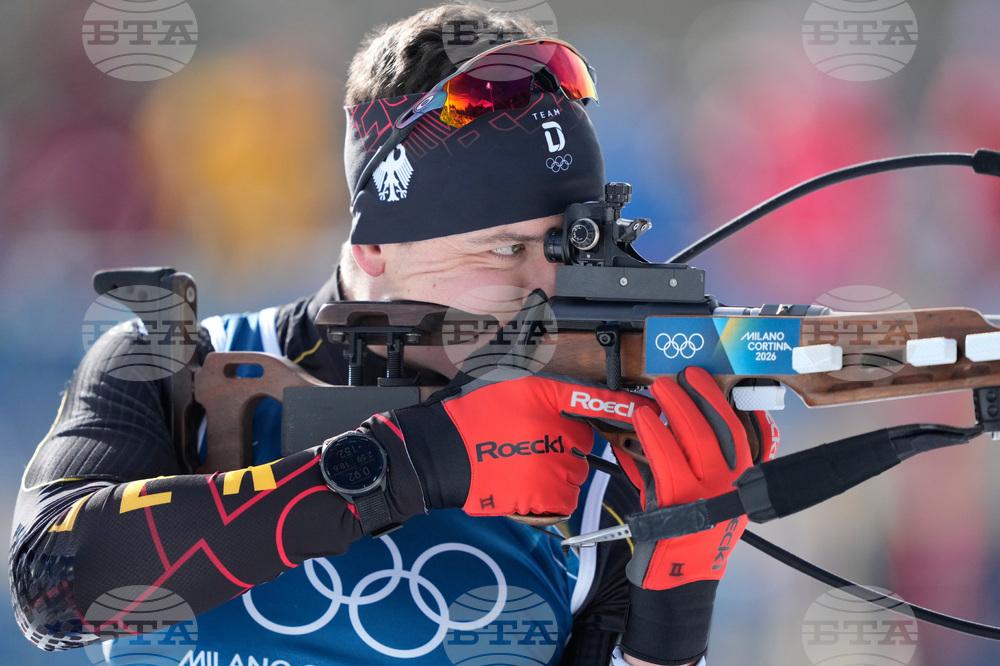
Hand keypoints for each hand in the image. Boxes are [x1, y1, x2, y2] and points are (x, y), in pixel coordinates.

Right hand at [390, 372, 655, 516]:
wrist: (440, 455)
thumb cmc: (468, 414)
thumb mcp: (501, 375)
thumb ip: (530, 360)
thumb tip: (540, 308)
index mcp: (547, 395)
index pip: (599, 400)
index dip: (629, 406)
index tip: (653, 410)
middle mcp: (555, 429)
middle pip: (584, 441)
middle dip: (565, 444)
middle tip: (529, 443)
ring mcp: (551, 464)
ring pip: (575, 471)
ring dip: (557, 471)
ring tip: (519, 464)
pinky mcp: (544, 494)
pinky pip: (563, 497)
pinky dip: (548, 496)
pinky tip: (521, 484)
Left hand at [622, 367, 754, 587]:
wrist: (679, 580)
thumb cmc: (687, 533)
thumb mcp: (702, 493)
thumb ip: (694, 460)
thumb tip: (675, 419)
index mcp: (743, 480)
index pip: (742, 430)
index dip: (722, 400)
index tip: (705, 377)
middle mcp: (734, 486)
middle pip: (720, 428)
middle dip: (698, 395)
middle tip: (679, 375)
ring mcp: (711, 494)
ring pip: (696, 438)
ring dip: (676, 408)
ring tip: (659, 388)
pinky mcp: (682, 503)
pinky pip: (668, 459)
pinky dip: (654, 434)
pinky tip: (643, 418)